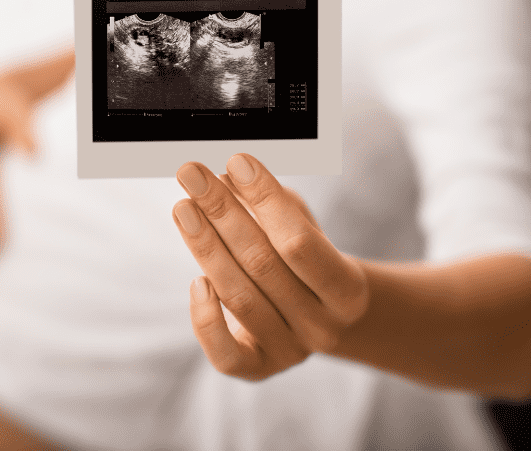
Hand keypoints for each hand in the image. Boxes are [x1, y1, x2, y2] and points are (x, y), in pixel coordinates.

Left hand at [172, 154, 368, 380]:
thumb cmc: (310, 262)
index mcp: (347, 292)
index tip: (236, 162)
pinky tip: (196, 280)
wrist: (328, 320)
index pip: (300, 243)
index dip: (266, 201)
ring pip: (239, 298)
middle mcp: (321, 327)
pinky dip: (205, 317)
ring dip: (205, 247)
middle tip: (192, 173)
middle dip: (223, 212)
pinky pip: (225, 354)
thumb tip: (229, 174)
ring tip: (183, 208)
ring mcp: (290, 352)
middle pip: (262, 265)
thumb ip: (275, 206)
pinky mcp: (258, 369)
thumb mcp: (306, 228)